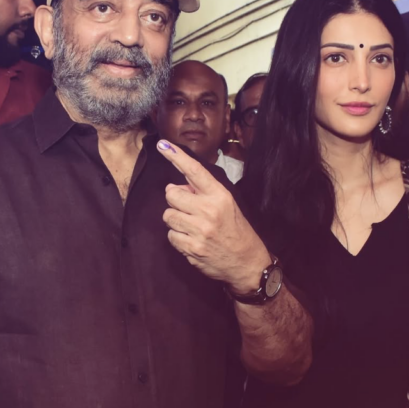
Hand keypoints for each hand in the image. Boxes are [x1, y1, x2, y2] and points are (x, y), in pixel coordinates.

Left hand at [157, 139, 270, 290]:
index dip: (176, 156)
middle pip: (172, 195)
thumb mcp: (227, 205)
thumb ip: (203, 193)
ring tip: (192, 226)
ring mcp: (200, 230)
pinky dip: (177, 237)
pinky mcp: (192, 248)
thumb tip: (177, 187)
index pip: (194, 171)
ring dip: (176, 220)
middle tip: (188, 208)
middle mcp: (209, 210)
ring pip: (168, 216)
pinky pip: (171, 235)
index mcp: (220, 196)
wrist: (247, 263)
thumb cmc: (236, 231)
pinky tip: (192, 240)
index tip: (161, 144)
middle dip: (175, 201)